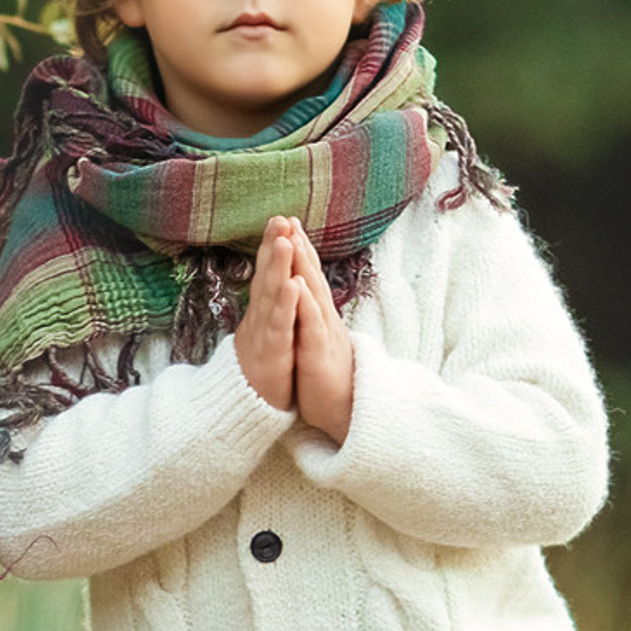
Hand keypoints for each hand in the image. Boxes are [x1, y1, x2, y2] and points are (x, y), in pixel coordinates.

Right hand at [235, 215, 302, 412]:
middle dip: (272, 246)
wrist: (247, 408)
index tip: (281, 219)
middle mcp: (260, 318)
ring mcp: (264, 334)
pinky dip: (286, 305)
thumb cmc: (262, 368)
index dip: (272, 246)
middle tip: (279, 219)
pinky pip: (280, 327)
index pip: (268, 273)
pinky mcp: (272, 353)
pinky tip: (293, 286)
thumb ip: (267, 307)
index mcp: (263, 312)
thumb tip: (272, 282)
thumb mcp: (265, 333)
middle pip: (267, 276)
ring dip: (278, 267)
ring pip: (272, 296)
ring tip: (284, 241)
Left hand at [281, 217, 355, 442]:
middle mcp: (323, 319)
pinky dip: (304, 304)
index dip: (298, 251)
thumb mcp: (314, 343)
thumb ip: (309, 319)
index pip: (307, 278)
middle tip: (288, 218)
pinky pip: (311, 325)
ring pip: (313, 294)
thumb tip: (303, 298)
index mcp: (317, 317)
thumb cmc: (324, 378)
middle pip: (311, 277)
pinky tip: (297, 285)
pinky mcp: (319, 353)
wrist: (343, 412)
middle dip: (300, 246)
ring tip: (293, 239)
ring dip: (303, 266)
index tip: (287, 224)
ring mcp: (323, 334)